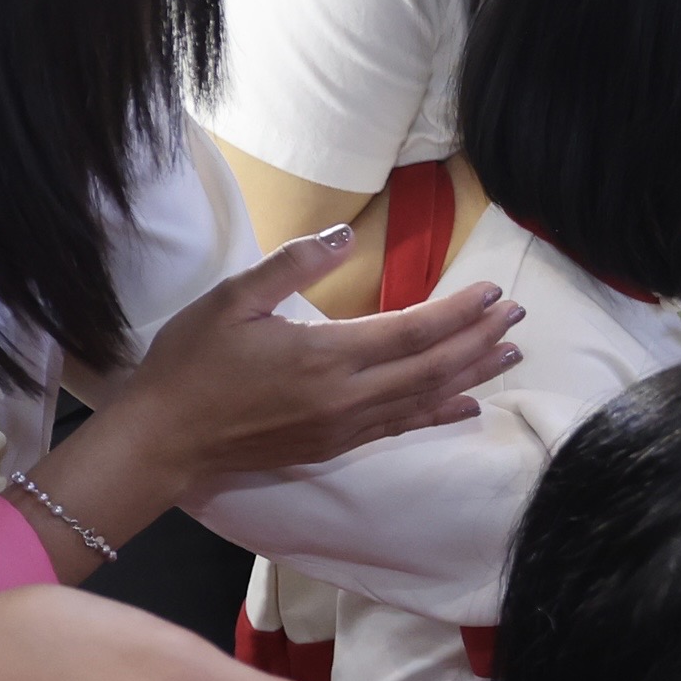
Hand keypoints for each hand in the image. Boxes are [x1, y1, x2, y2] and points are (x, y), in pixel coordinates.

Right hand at [92, 229, 522, 496]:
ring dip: (470, 374)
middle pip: (431, 367)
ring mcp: (343, 427)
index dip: (457, 312)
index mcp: (325, 356)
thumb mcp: (232, 300)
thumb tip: (341, 234)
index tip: (491, 292)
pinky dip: (439, 413)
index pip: (411, 331)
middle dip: (479, 339)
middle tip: (517, 315)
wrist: (164, 439)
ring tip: (509, 353)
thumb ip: (291, 265)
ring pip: (424, 399)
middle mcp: (346, 397)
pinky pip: (400, 428)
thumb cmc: (191, 363)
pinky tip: (467, 404)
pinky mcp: (335, 446)